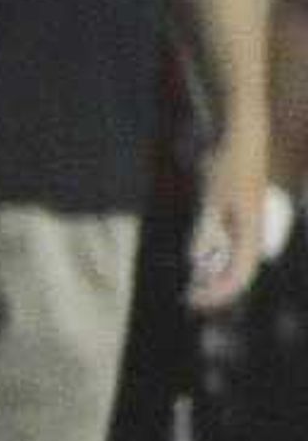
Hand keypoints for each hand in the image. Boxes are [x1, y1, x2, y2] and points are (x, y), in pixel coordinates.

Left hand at [188, 134, 279, 311]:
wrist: (239, 139)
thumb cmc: (228, 167)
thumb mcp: (212, 199)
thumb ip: (206, 230)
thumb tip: (198, 261)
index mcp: (252, 231)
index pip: (241, 275)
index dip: (220, 293)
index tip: (196, 300)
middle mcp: (252, 233)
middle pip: (237, 274)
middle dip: (214, 289)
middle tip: (189, 298)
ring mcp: (244, 226)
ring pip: (231, 263)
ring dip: (212, 277)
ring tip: (190, 287)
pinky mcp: (235, 218)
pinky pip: (226, 248)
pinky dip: (212, 259)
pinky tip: (196, 267)